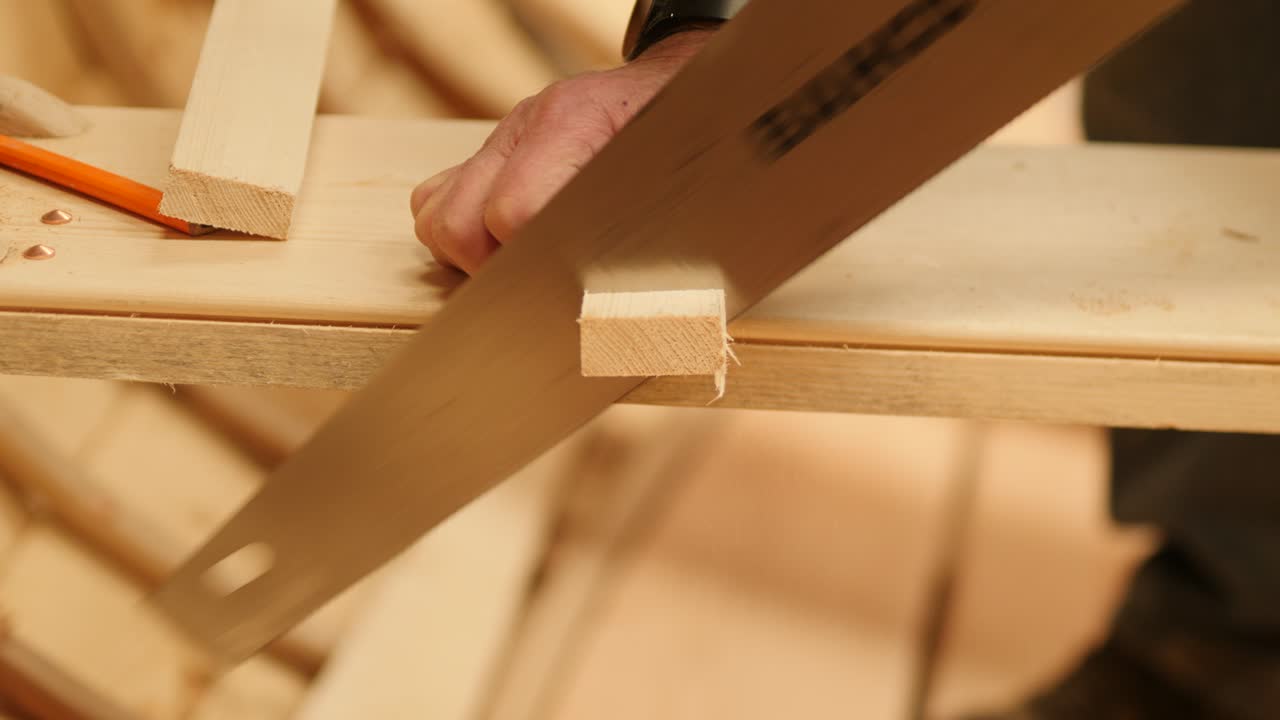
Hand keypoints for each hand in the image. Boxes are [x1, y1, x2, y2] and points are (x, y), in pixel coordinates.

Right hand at [410, 30, 715, 274]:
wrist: (680, 81)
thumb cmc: (692, 137)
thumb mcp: (687, 184)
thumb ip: (653, 239)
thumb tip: (632, 311)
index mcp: (573, 122)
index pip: (512, 214)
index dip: (535, 266)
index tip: (567, 292)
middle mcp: (525, 125)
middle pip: (459, 223)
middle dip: (494, 270)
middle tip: (541, 287)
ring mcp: (502, 138)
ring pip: (436, 215)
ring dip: (470, 257)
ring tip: (524, 270)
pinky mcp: (491, 153)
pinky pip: (436, 199)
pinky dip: (461, 234)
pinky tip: (507, 248)